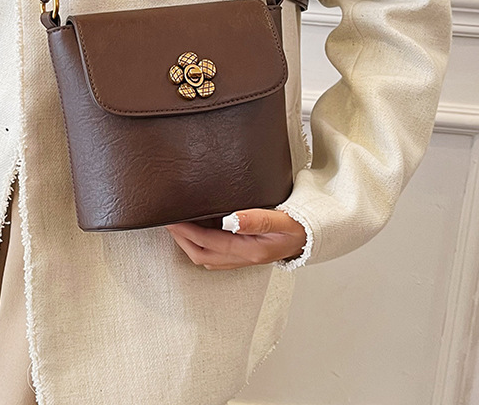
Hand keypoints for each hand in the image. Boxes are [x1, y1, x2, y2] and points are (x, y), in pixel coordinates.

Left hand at [166, 209, 305, 270]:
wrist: (310, 238)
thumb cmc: (297, 227)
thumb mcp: (281, 220)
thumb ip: (256, 219)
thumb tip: (231, 219)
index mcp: (250, 250)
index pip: (210, 242)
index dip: (187, 232)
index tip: (172, 219)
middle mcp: (243, 259)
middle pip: (202, 255)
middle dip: (182, 239)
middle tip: (167, 222)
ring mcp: (242, 260)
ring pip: (206, 258)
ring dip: (188, 244)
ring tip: (176, 227)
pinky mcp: (242, 257)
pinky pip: (214, 257)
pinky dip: (200, 246)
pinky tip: (196, 233)